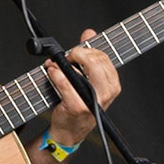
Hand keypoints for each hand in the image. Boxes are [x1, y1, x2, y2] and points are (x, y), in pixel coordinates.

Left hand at [44, 28, 119, 146]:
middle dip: (76, 54)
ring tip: (55, 66)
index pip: (103, 57)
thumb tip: (89, 32)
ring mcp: (92, 100)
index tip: (75, 52)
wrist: (69, 131)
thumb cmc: (77, 104)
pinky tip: (51, 72)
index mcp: (112, 84)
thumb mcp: (86, 79)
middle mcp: (107, 93)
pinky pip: (65, 83)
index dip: (86, 50)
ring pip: (81, 70)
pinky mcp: (77, 106)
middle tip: (65, 58)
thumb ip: (88, 56)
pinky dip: (55, 74)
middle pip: (95, 60)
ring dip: (64, 64)